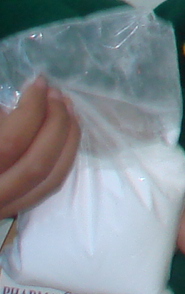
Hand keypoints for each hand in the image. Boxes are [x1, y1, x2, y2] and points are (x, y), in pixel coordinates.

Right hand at [0, 77, 78, 217]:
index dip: (32, 108)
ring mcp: (0, 209)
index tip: (37, 82)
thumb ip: (2, 121)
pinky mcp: (9, 210)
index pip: (10, 143)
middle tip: (56, 94)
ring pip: (50, 179)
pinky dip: (65, 156)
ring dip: (68, 138)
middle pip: (36, 164)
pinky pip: (48, 187)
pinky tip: (66, 132)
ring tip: (67, 107)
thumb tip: (23, 99)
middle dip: (55, 123)